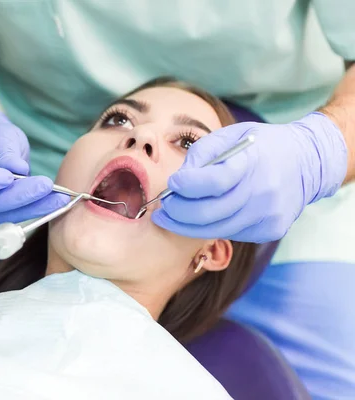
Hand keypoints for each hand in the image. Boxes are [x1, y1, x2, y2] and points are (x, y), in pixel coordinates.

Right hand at [0, 107, 67, 224]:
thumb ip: (5, 153)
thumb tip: (19, 170)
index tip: (10, 176)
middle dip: (19, 196)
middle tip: (45, 186)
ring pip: (4, 215)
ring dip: (34, 208)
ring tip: (59, 198)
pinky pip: (14, 218)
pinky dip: (36, 211)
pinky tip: (56, 204)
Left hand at [151, 112, 346, 242]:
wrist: (307, 162)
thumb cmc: (258, 146)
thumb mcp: (229, 136)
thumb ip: (200, 155)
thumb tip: (177, 182)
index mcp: (252, 162)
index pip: (213, 181)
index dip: (186, 186)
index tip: (172, 184)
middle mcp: (263, 191)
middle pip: (208, 213)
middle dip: (177, 213)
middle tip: (162, 209)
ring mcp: (269, 215)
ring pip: (216, 230)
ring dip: (186, 225)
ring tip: (170, 217)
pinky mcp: (270, 230)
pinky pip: (231, 233)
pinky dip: (211, 227)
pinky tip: (203, 218)